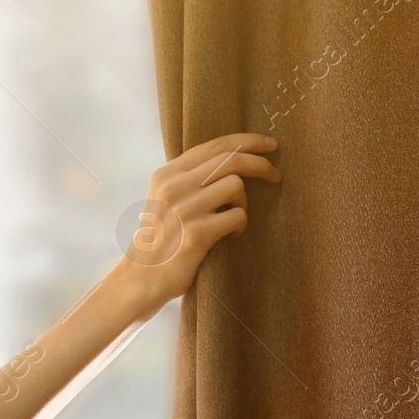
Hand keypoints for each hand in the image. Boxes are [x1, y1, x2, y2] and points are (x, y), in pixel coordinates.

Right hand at [112, 132, 280, 312]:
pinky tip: (229, 236)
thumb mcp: (166, 198)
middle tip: (276, 176)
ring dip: (243, 204)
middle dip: (261, 164)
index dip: (247, 140)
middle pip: (231, 159)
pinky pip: (238, 216)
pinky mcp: (197, 233)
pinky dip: (240, 227)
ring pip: (236, 187)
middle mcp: (174, 185)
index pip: (215, 145)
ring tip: (231, 220)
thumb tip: (234, 158)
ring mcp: (184, 208)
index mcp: (167, 172)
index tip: (270, 144)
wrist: (142, 277)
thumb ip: (190, 178)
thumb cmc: (162, 238)